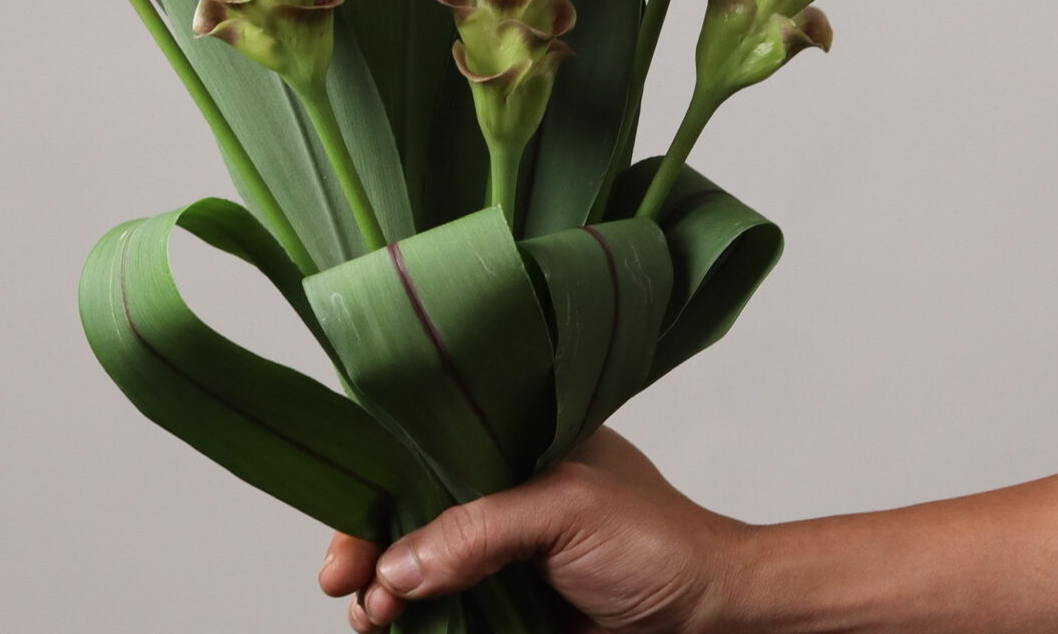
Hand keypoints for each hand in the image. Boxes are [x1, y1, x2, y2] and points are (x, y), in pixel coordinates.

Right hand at [317, 429, 753, 631]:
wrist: (713, 617)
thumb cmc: (657, 541)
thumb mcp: (564, 511)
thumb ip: (480, 530)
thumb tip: (398, 566)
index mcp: (513, 442)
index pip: (425, 450)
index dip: (377, 487)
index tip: (345, 538)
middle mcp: (500, 491)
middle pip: (410, 512)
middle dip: (368, 547)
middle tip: (345, 585)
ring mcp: (503, 550)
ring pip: (419, 566)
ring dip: (384, 591)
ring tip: (374, 616)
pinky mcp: (510, 603)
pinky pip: (448, 609)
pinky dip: (416, 619)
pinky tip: (395, 626)